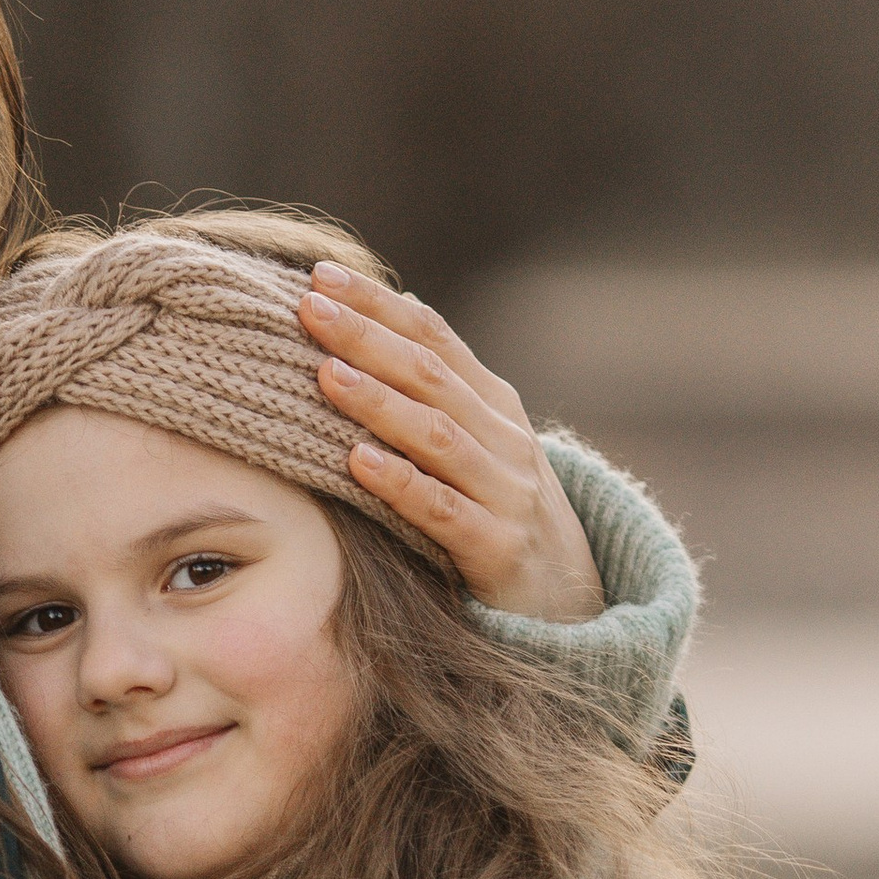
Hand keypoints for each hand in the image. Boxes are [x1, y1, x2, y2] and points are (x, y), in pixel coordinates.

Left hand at [298, 264, 604, 620]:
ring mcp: (506, 492)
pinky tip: (356, 462)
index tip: (321, 275)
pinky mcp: (497, 548)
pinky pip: (443, 510)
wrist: (569, 603)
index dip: (378, 303)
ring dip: (378, 402)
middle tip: (309, 307)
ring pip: (437, 435)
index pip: (433, 336)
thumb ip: (441, 386)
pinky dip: (400, 482)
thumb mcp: (480, 443)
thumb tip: (398, 309)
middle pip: (430, 375)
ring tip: (325, 374)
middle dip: (367, 337)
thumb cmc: (502, 513)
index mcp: (493, 403)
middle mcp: (504, 438)